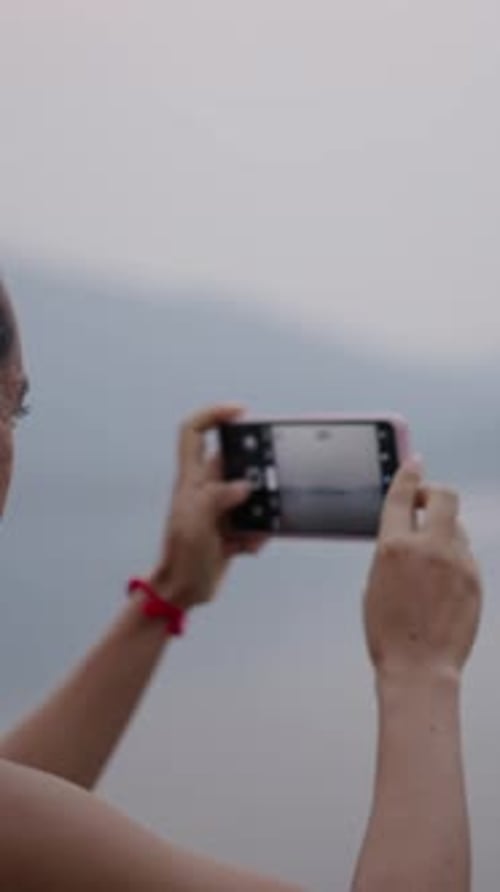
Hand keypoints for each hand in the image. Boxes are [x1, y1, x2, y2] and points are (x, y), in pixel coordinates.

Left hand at [149, 405, 266, 609]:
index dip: (214, 415)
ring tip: (250, 532)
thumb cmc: (181, 556)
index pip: (194, 432)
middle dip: (255, 478)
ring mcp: (220, 507)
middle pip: (236, 462)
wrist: (184, 591)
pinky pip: (255, 519)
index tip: (240, 413)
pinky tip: (245, 547)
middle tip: (262, 494)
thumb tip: (244, 487)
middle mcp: (206, 488)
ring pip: (252, 494)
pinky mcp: (231, 526)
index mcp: (191, 480)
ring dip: (259, 513)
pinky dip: (257, 532)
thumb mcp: (195, 523)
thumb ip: (217, 497)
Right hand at [364, 460, 481, 681]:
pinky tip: (443, 584)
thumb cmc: (389, 634)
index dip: (408, 474)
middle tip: (426, 503)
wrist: (420, 667)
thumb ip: (392, 551)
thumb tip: (408, 534)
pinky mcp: (475, 579)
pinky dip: (455, 559)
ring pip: (456, 528)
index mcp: (394, 547)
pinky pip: (466, 556)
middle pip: (444, 497)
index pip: (403, 495)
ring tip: (431, 558)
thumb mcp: (374, 582)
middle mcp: (428, 548)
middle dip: (435, 494)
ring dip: (444, 531)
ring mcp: (457, 563)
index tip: (413, 464)